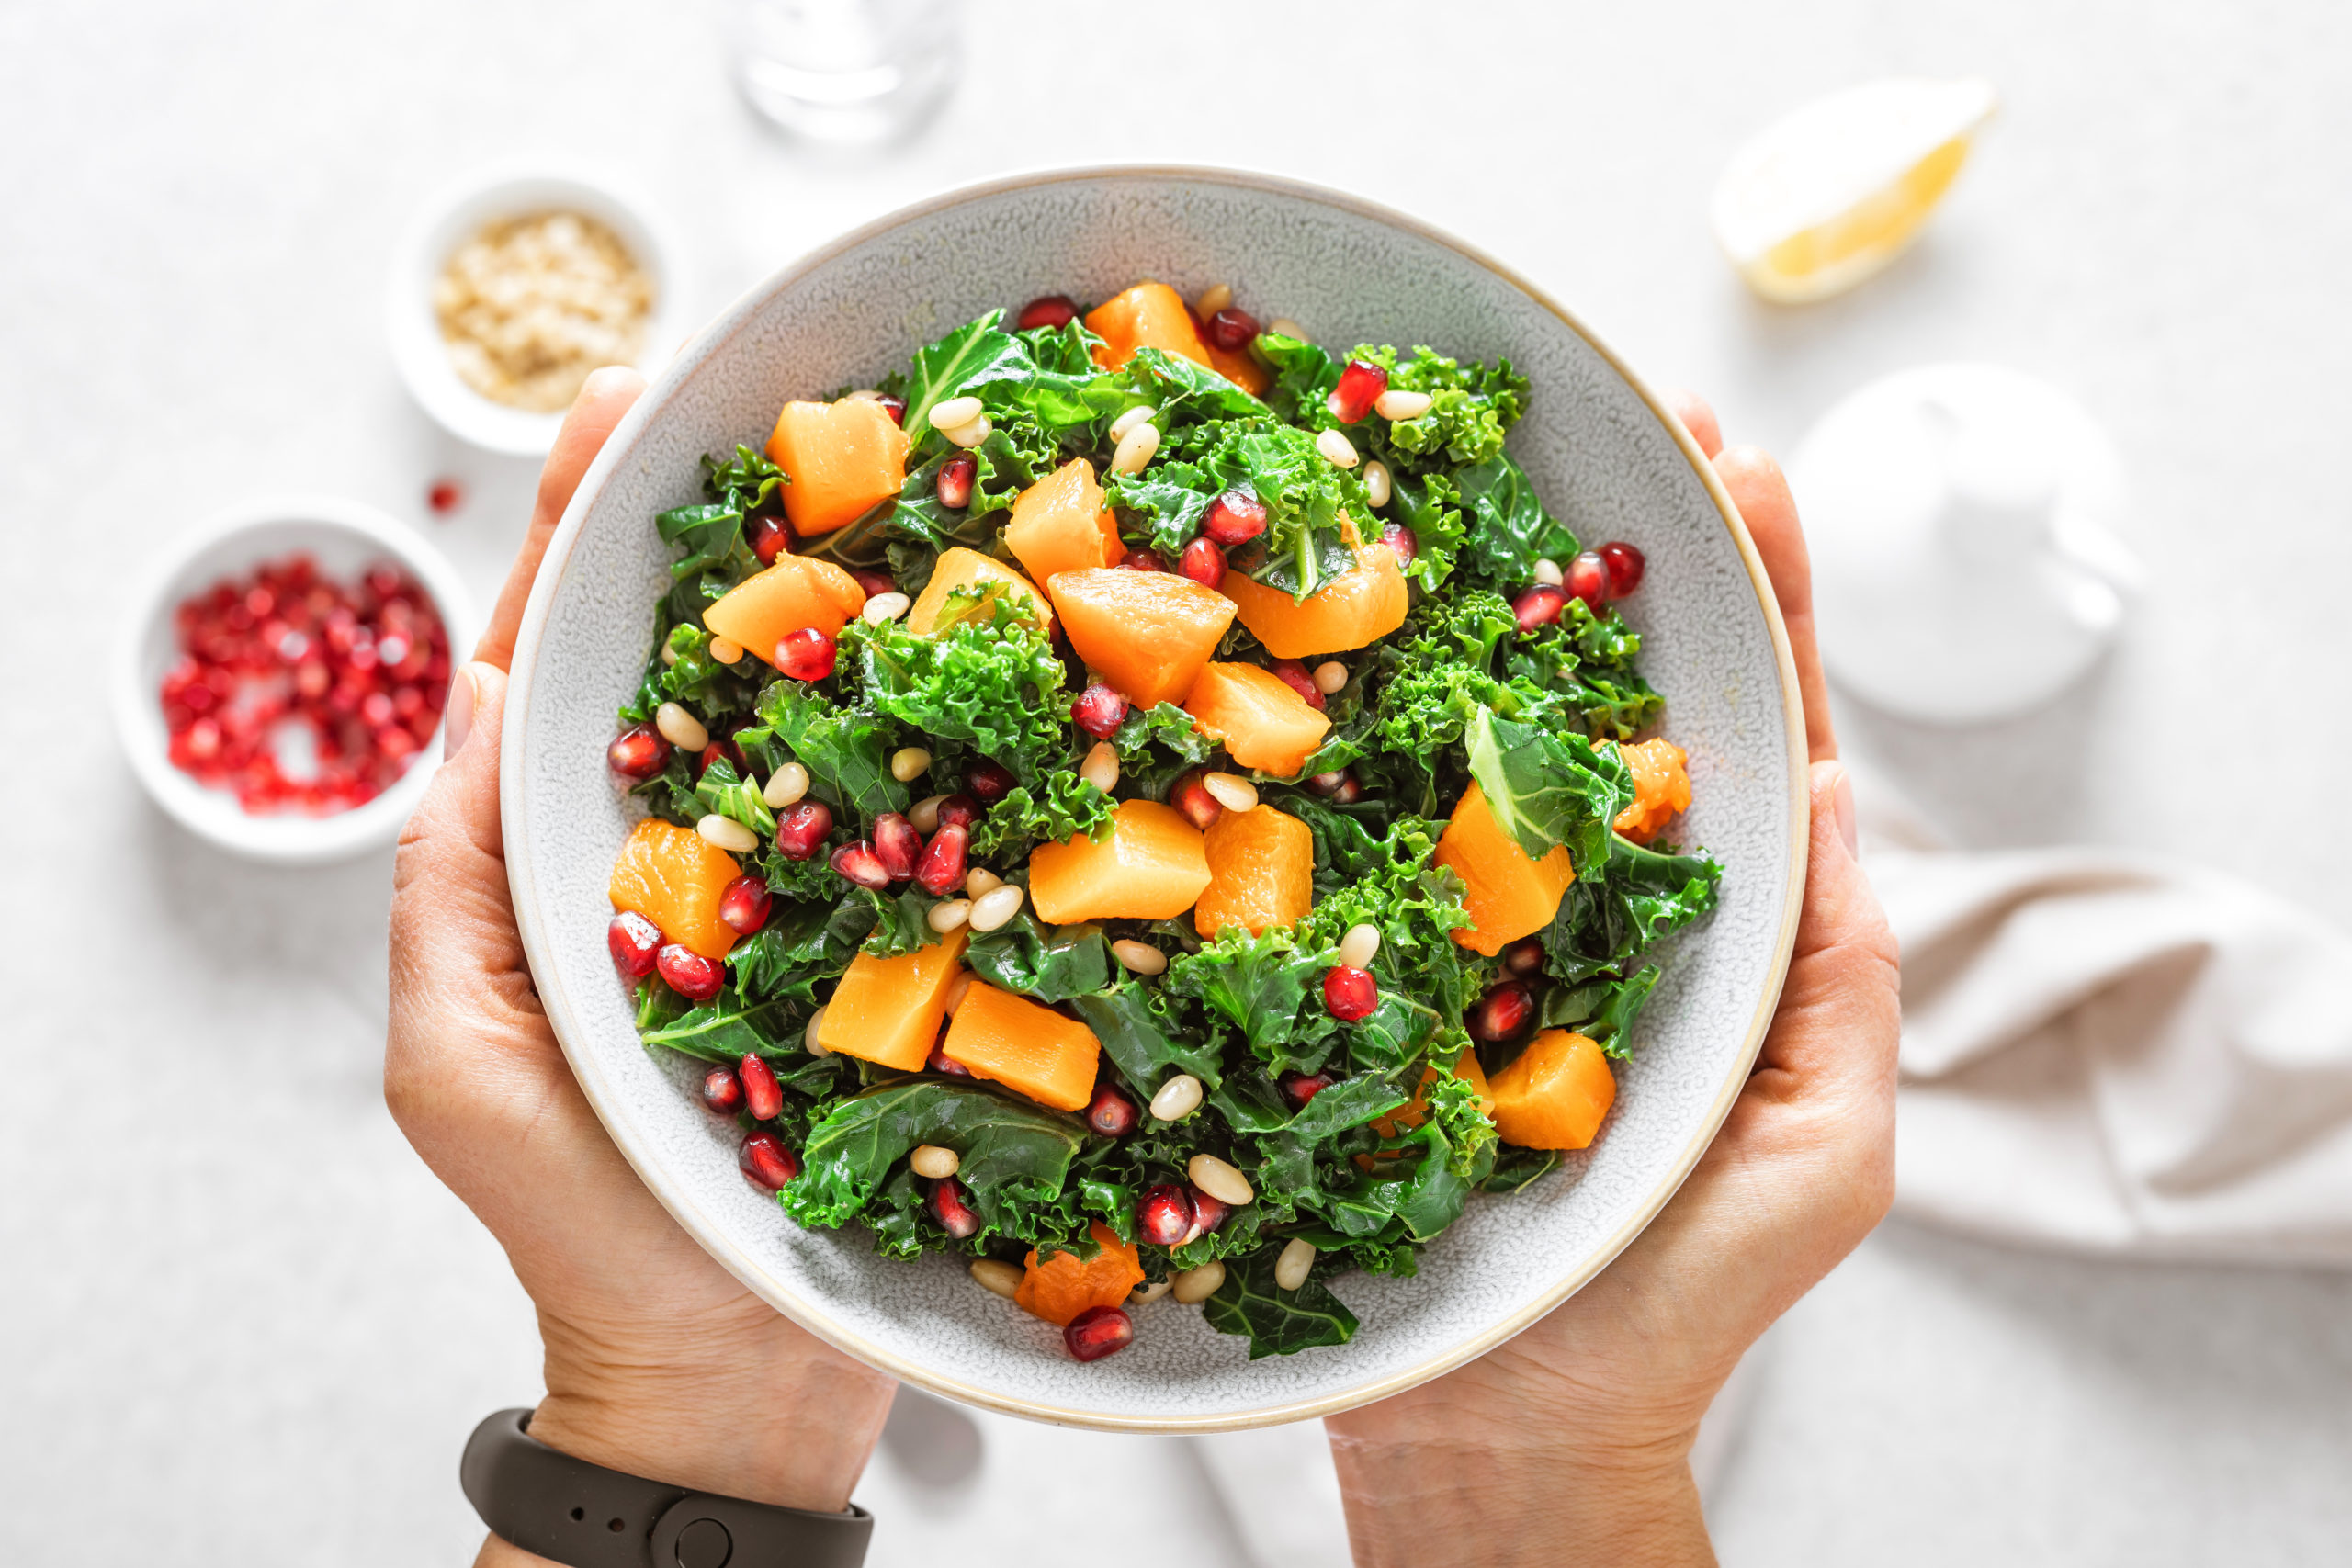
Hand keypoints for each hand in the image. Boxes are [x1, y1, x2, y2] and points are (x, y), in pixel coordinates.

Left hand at [385, 369, 895, 1566]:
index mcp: (567, 855)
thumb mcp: (464, 1062)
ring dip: (870, 600)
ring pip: (838, 721)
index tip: (618, 401)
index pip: (564, 661)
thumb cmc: (584, 1225)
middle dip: (740, 523)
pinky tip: (1010, 646)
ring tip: (909, 471)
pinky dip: (971, 729)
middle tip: (783, 384)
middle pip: (710, 657)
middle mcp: (698, 849)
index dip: (583, 529)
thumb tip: (469, 694)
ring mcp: (813, 889)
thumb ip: (455, 887)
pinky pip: (937, 819)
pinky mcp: (911, 942)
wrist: (738, 1370)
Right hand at [1322, 394, 1899, 1567]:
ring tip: (1456, 465)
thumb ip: (1845, 982)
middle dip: (1618, 552)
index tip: (1744, 463)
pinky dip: (1328, 728)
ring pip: (1466, 739)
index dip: (1756, 594)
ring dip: (1466, 601)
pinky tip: (1304, 629)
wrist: (1499, 1421)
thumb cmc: (1678, 1296)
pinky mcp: (1356, 962)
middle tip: (1622, 414)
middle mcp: (1576, 892)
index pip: (1747, 727)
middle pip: (1605, 694)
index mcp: (1707, 918)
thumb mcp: (1826, 1152)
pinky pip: (1342, 833)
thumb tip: (1838, 794)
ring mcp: (1459, 918)